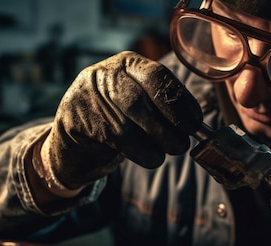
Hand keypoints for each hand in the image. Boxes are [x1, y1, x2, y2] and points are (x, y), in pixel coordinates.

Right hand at [43, 51, 202, 189]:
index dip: (179, 101)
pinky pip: (114, 139)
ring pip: (128, 123)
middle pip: (141, 100)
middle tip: (182, 144)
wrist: (76, 143)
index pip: (157, 76)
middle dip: (168, 125)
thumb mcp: (143, 105)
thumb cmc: (120, 123)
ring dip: (156, 141)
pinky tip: (151, 157)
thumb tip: (195, 124)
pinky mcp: (75, 119)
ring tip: (169, 151)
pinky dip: (140, 152)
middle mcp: (105, 74)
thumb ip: (164, 107)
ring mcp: (87, 96)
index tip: (194, 123)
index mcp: (128, 64)